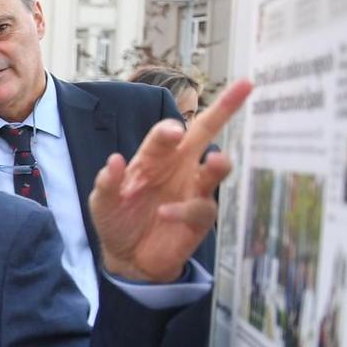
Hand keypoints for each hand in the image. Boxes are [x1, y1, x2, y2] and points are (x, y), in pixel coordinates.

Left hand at [92, 80, 248, 282]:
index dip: (170, 130)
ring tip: (214, 161)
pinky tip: (165, 213)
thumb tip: (115, 160)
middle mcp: (178, 167)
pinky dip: (183, 210)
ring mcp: (193, 190)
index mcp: (154, 158)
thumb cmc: (118, 221)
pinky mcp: (200, 216)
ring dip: (217, 164)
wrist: (128, 258)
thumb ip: (107, 184)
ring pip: (215, 169)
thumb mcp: (102, 203)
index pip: (166, 134)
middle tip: (243, 87)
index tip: (173, 132)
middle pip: (205, 132)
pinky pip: (199, 208)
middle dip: (225, 109)